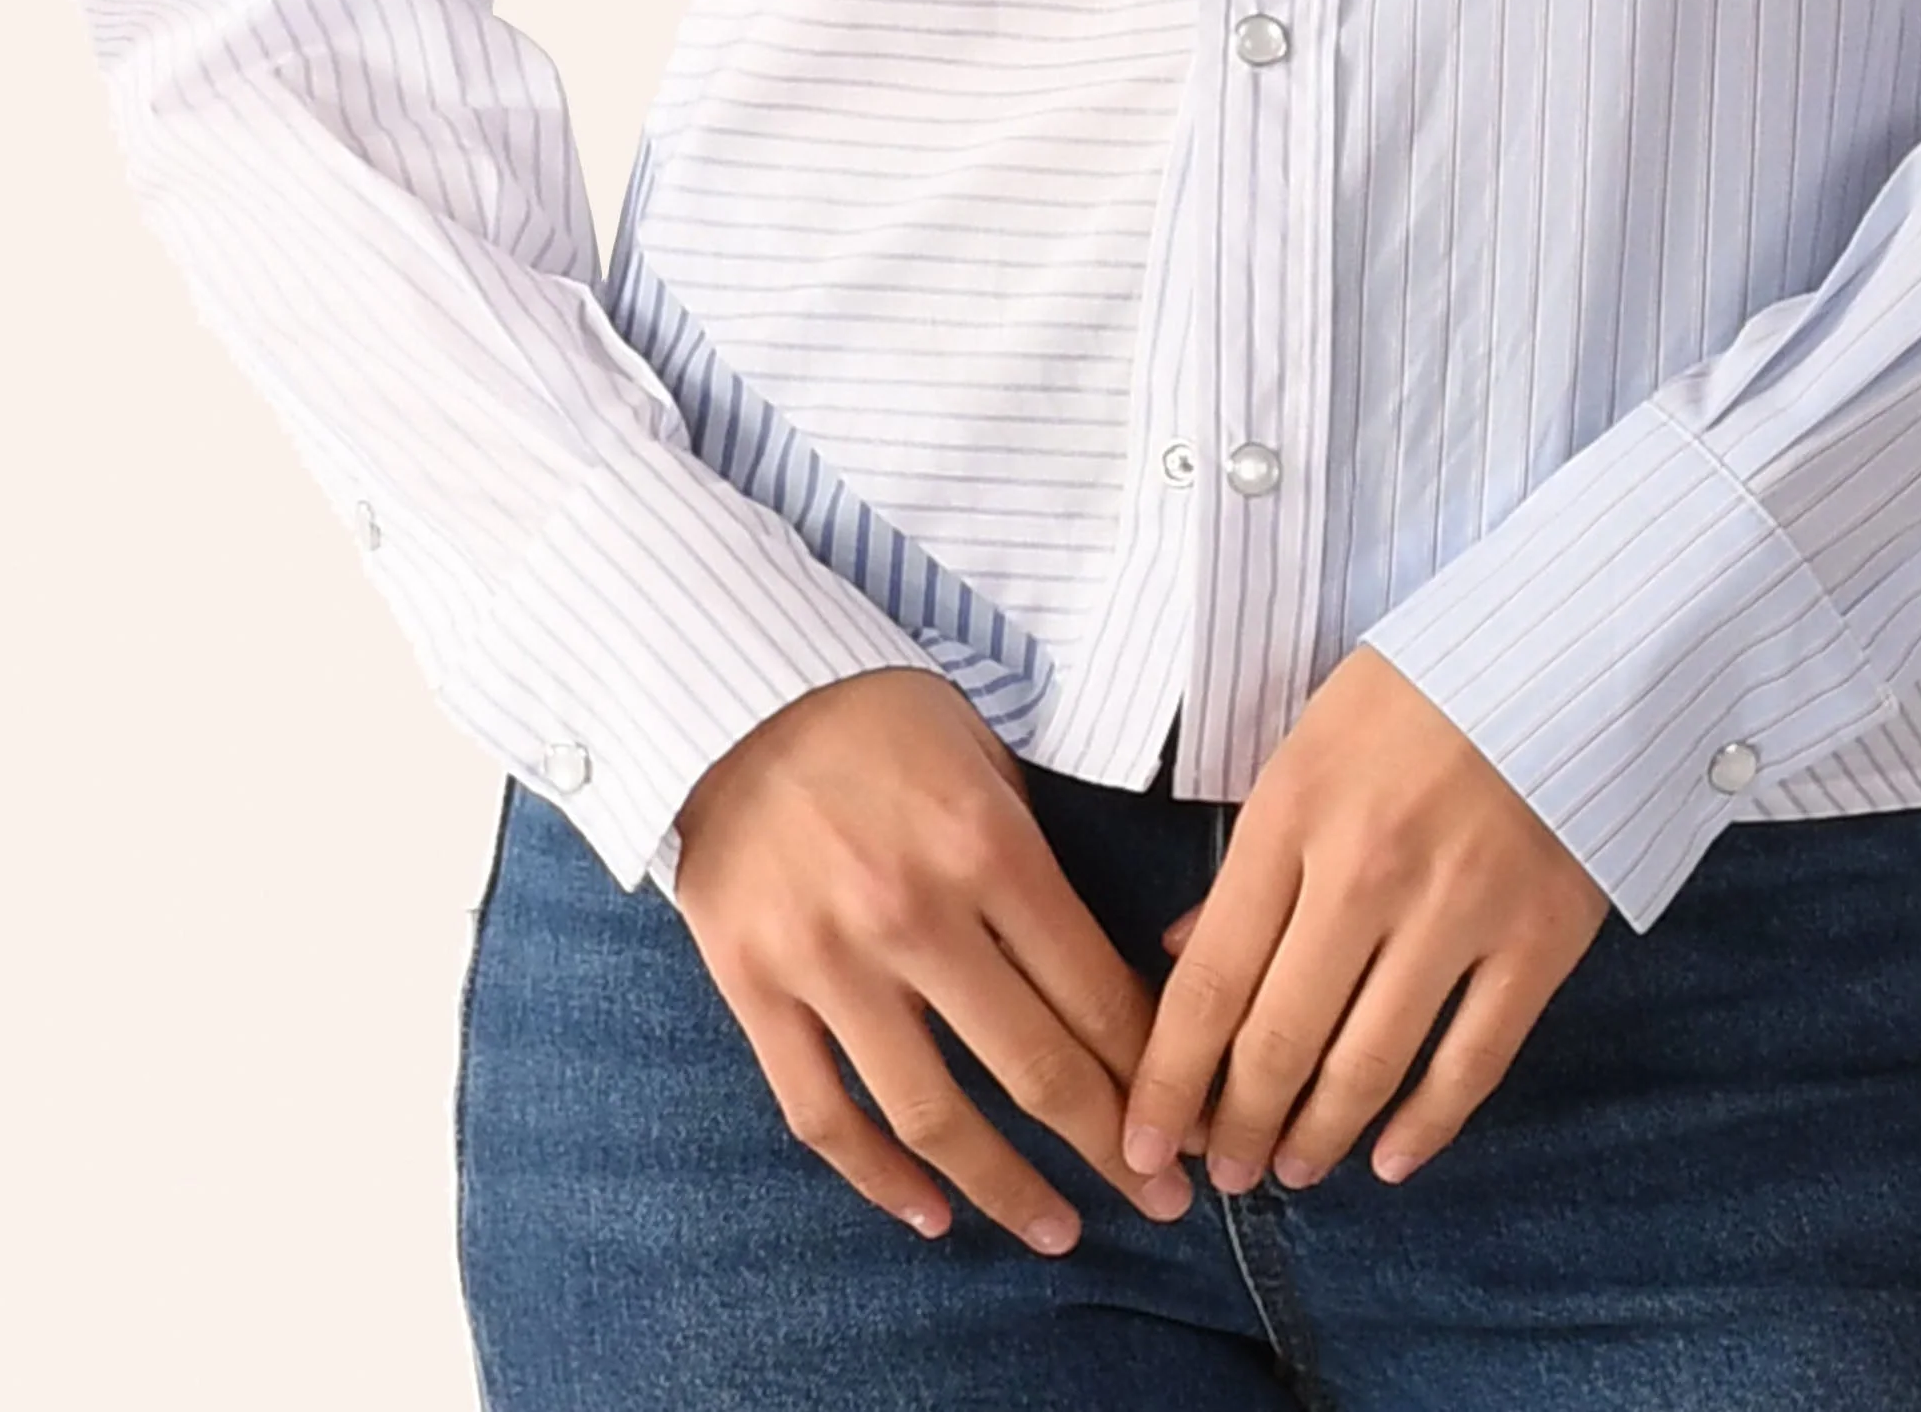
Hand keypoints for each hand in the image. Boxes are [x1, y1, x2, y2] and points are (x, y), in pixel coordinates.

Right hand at [670, 666, 1195, 1251]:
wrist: (730, 689)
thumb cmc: (875, 714)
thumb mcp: (983, 751)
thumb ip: (1034, 860)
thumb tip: (1107, 976)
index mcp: (985, 845)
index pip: (1093, 990)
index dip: (1152, 1070)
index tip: (1189, 1121)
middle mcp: (912, 912)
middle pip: (1035, 1066)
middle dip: (1112, 1147)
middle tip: (1163, 1198)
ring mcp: (827, 960)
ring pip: (934, 1115)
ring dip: (1007, 1189)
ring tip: (1061, 1230)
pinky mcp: (753, 988)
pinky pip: (822, 1114)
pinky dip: (879, 1179)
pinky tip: (930, 1215)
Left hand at [1119, 647, 1606, 1195]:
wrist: (1567, 643)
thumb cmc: (1418, 690)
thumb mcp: (1309, 743)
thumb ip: (1250, 858)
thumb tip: (1179, 957)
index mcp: (1294, 812)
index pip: (1210, 981)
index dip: (1170, 1080)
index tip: (1145, 1141)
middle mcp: (1367, 870)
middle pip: (1280, 1039)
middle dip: (1239, 1127)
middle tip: (1224, 1173)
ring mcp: (1458, 908)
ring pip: (1368, 1065)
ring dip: (1318, 1137)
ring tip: (1292, 1169)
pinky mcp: (1538, 937)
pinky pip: (1472, 1061)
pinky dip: (1425, 1126)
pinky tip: (1391, 1160)